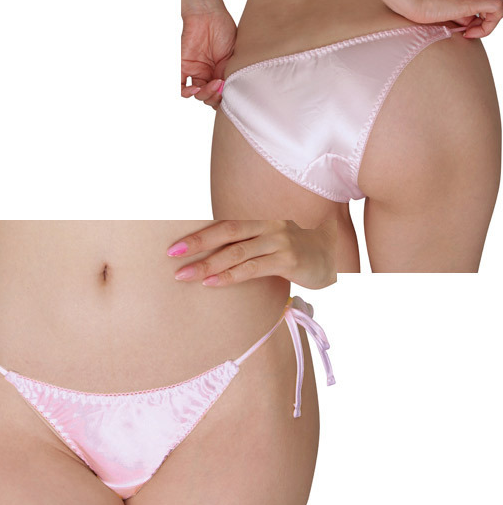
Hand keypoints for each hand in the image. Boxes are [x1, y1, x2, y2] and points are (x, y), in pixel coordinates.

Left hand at [166, 220, 336, 289]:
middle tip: (173, 256)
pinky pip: (253, 268)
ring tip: (186, 275)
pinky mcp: (288, 260)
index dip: (198, 235)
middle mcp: (269, 226)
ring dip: (208, 264)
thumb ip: (245, 248)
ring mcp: (279, 242)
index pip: (224, 226)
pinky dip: (230, 276)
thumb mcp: (268, 245)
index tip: (174, 247)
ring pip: (236, 253)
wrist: (330, 260)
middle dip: (197, 244)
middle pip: (226, 233)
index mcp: (260, 221)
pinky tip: (212, 282)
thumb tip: (209, 261)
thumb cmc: (293, 254)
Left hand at [181, 9, 236, 108]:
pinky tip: (195, 89)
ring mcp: (195, 72)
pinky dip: (187, 93)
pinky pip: (180, 87)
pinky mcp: (182, 67)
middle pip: (209, 97)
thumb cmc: (223, 29)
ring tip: (214, 84)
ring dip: (206, 95)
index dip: (224, 99)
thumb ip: (230, 74)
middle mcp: (207, 75)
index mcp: (220, 73)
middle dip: (216, 96)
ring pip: (198, 95)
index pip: (220, 95)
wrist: (208, 13)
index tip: (230, 92)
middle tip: (222, 85)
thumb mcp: (233, 56)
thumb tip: (229, 93)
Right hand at [393, 0, 502, 37]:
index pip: (481, 0)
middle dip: (483, 22)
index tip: (462, 30)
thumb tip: (463, 26)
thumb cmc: (414, 5)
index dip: (477, 18)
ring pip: (497, 6)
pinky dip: (489, 24)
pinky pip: (498, 8)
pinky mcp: (472, 0)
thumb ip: (453, 15)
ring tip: (467, 34)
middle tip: (466, 34)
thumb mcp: (438, 10)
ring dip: (486, 25)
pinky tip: (470, 33)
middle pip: (491, 3)